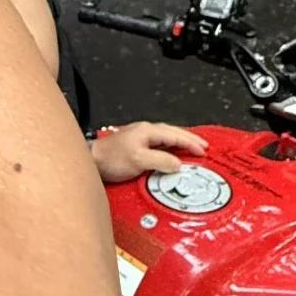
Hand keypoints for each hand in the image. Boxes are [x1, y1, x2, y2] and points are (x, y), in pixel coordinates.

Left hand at [91, 121, 209, 183]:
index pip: (175, 135)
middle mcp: (144, 131)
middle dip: (189, 139)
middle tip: (203, 146)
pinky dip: (169, 147)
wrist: (92, 161)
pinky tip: (171, 153)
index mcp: (147, 131)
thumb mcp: (139, 160)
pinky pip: (158, 144)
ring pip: (166, 137)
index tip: (203, 150)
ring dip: (180, 142)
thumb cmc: (111, 159)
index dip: (191, 142)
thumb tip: (178, 164)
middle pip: (172, 132)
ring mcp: (139, 137)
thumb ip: (161, 161)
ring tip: (191, 149)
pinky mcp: (134, 145)